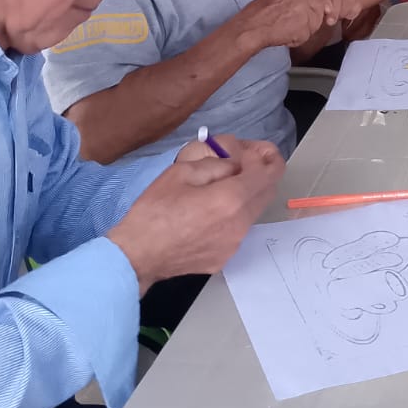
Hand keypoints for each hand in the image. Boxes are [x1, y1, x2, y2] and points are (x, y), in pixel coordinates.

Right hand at [109, 138, 284, 291]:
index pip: (270, 173)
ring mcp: (234, 244)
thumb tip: (236, 165)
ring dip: (247, 194)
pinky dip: (233, 215)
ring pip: (253, 211)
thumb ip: (218, 164)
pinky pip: (238, 229)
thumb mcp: (182, 171)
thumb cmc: (154, 211)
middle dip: (261, 173)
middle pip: (267, 192)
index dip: (268, 156)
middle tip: (243, 162)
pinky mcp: (224, 257)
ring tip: (223, 185)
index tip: (256, 150)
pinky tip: (210, 211)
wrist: (137, 255)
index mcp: (231, 199)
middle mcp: (240, 223)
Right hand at [238, 0, 327, 50]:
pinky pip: (308, 35)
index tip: (305, 13)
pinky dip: (299, 39)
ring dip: (305, 29)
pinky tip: (286, 37)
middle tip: (297, 25)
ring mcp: (304, 9)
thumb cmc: (256, 15)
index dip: (312, 6)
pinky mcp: (304, 25)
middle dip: (312, 17)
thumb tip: (306, 4)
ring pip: (316, 22)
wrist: (250, 28)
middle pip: (319, 6)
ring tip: (288, 31)